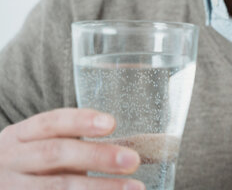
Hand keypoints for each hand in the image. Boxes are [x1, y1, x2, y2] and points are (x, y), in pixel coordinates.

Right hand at [0, 108, 143, 189]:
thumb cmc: (31, 167)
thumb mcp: (42, 149)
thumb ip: (80, 146)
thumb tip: (144, 149)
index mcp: (20, 137)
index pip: (51, 122)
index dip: (81, 121)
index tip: (112, 124)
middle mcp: (11, 161)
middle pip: (56, 154)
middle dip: (97, 157)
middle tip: (133, 160)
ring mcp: (12, 188)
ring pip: (57, 188)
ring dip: (99, 189)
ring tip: (134, 189)